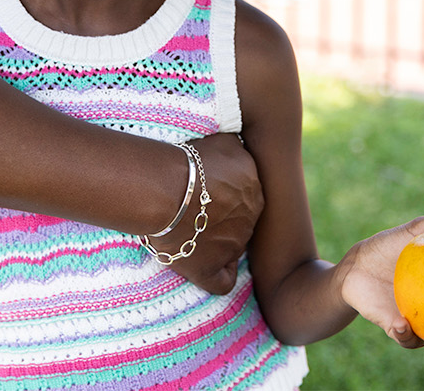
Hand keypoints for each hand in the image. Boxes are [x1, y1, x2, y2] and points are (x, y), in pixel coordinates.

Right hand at [147, 133, 263, 293]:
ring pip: (232, 247)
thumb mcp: (226, 141)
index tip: (204, 191)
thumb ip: (238, 149)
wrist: (168, 190)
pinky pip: (223, 281)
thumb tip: (240, 150)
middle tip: (194, 210)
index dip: (225, 194)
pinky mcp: (211, 269)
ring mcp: (233, 246)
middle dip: (221, 217)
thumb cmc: (191, 162)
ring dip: (215, 242)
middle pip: (240, 222)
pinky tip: (204, 265)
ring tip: (188, 230)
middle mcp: (250, 220)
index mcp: (255, 191)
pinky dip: (218, 275)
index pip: (245, 196)